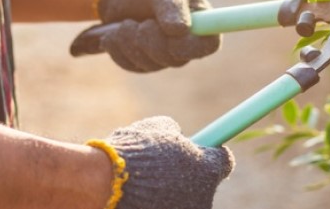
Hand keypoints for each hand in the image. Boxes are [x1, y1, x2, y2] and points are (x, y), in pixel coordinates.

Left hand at [70, 0, 220, 71]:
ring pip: (150, 63)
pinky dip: (118, 49)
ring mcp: (165, 56)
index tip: (171, 33)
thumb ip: (172, 5)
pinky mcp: (143, 62)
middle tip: (140, 23)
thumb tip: (180, 30)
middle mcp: (186, 44)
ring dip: (131, 42)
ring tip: (124, 23)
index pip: (208, 46)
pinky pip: (131, 64)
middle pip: (175, 59)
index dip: (190, 46)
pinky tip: (113, 34)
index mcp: (202, 23)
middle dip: (152, 40)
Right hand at [95, 116, 233, 208]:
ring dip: (171, 192)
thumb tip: (176, 134)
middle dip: (187, 176)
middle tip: (165, 167)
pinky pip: (167, 207)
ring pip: (184, 200)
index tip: (201, 150)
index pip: (224, 161)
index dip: (211, 153)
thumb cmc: (133, 152)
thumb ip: (174, 132)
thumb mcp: (157, 127)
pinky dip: (157, 203)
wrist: (105, 184)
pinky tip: (138, 197)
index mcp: (208, 169)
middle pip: (203, 185)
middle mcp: (204, 198)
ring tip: (145, 182)